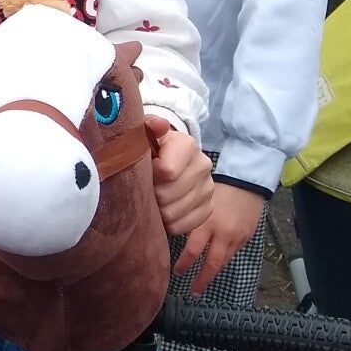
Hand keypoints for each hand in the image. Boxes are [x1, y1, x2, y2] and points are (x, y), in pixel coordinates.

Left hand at [149, 117, 213, 237]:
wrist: (163, 158)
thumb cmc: (149, 146)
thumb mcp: (143, 133)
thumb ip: (147, 127)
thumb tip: (160, 124)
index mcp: (188, 145)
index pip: (167, 172)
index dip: (149, 176)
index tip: (142, 171)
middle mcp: (203, 165)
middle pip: (168, 195)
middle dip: (151, 195)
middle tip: (143, 188)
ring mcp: (208, 188)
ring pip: (174, 213)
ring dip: (157, 211)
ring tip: (151, 199)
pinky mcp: (208, 208)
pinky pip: (183, 226)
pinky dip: (168, 223)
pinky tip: (162, 211)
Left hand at [175, 182, 267, 295]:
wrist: (245, 181)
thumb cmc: (216, 187)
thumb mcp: (198, 202)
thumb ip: (188, 219)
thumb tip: (169, 232)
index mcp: (206, 223)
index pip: (193, 251)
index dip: (184, 264)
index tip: (176, 272)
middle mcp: (223, 233)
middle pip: (212, 263)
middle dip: (202, 280)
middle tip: (193, 292)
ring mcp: (237, 237)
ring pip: (224, 261)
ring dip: (213, 273)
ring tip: (203, 284)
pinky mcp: (247, 238)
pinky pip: (233, 253)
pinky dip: (223, 259)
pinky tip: (215, 264)